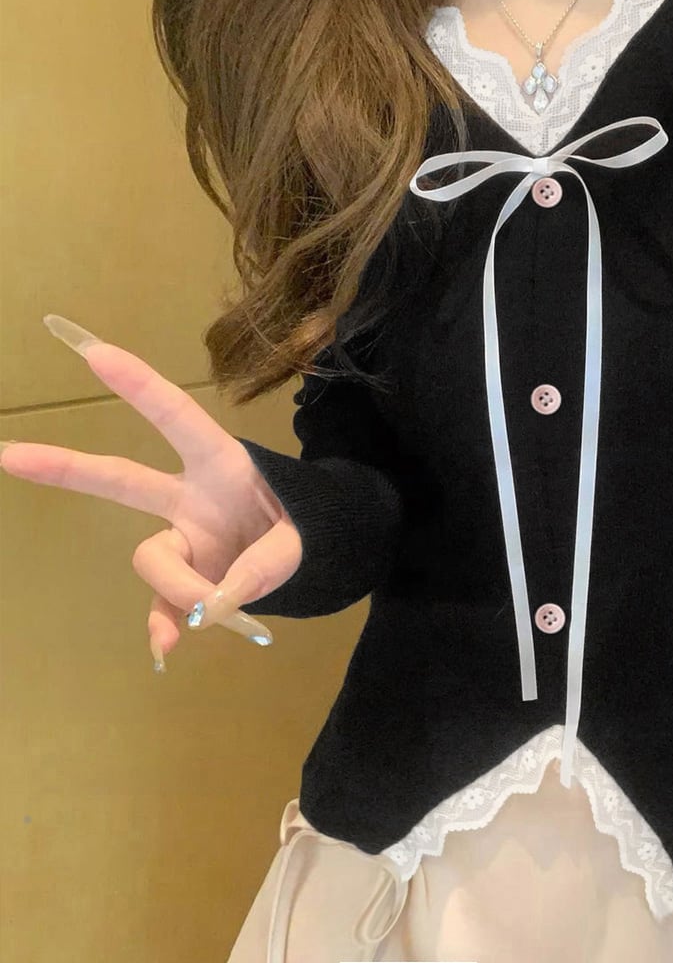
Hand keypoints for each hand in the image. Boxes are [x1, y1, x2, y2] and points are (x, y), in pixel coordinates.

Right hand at [0, 315, 303, 671]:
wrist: (315, 555)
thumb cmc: (309, 524)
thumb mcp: (303, 538)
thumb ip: (265, 565)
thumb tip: (214, 604)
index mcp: (222, 463)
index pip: (177, 418)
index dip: (140, 386)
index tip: (95, 352)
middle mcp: (190, 496)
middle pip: (120, 478)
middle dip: (66, 467)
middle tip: (8, 454)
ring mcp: (182, 538)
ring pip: (151, 559)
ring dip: (181, 587)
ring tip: (222, 608)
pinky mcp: (183, 578)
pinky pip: (160, 605)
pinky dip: (166, 625)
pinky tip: (167, 647)